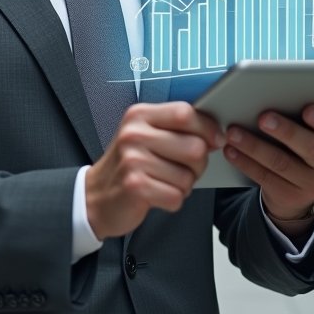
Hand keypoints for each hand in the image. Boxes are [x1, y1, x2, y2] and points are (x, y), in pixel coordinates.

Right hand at [85, 102, 224, 238]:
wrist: (95, 196)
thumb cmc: (128, 165)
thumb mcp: (144, 135)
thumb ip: (176, 128)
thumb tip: (217, 134)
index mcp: (139, 115)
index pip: (185, 113)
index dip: (207, 128)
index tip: (216, 139)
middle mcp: (134, 133)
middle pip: (194, 146)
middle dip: (198, 164)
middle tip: (183, 169)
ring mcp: (133, 159)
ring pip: (188, 176)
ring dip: (183, 186)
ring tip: (164, 182)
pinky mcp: (135, 186)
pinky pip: (176, 196)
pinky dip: (173, 201)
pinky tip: (157, 195)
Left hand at [222, 105, 313, 222]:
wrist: (297, 187)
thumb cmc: (300, 143)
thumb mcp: (310, 131)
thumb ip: (300, 116)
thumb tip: (272, 92)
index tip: (308, 109)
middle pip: (311, 148)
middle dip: (286, 131)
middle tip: (263, 117)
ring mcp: (311, 184)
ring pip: (281, 163)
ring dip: (254, 146)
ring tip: (233, 132)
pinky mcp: (289, 196)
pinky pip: (265, 177)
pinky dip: (245, 162)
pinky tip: (230, 150)